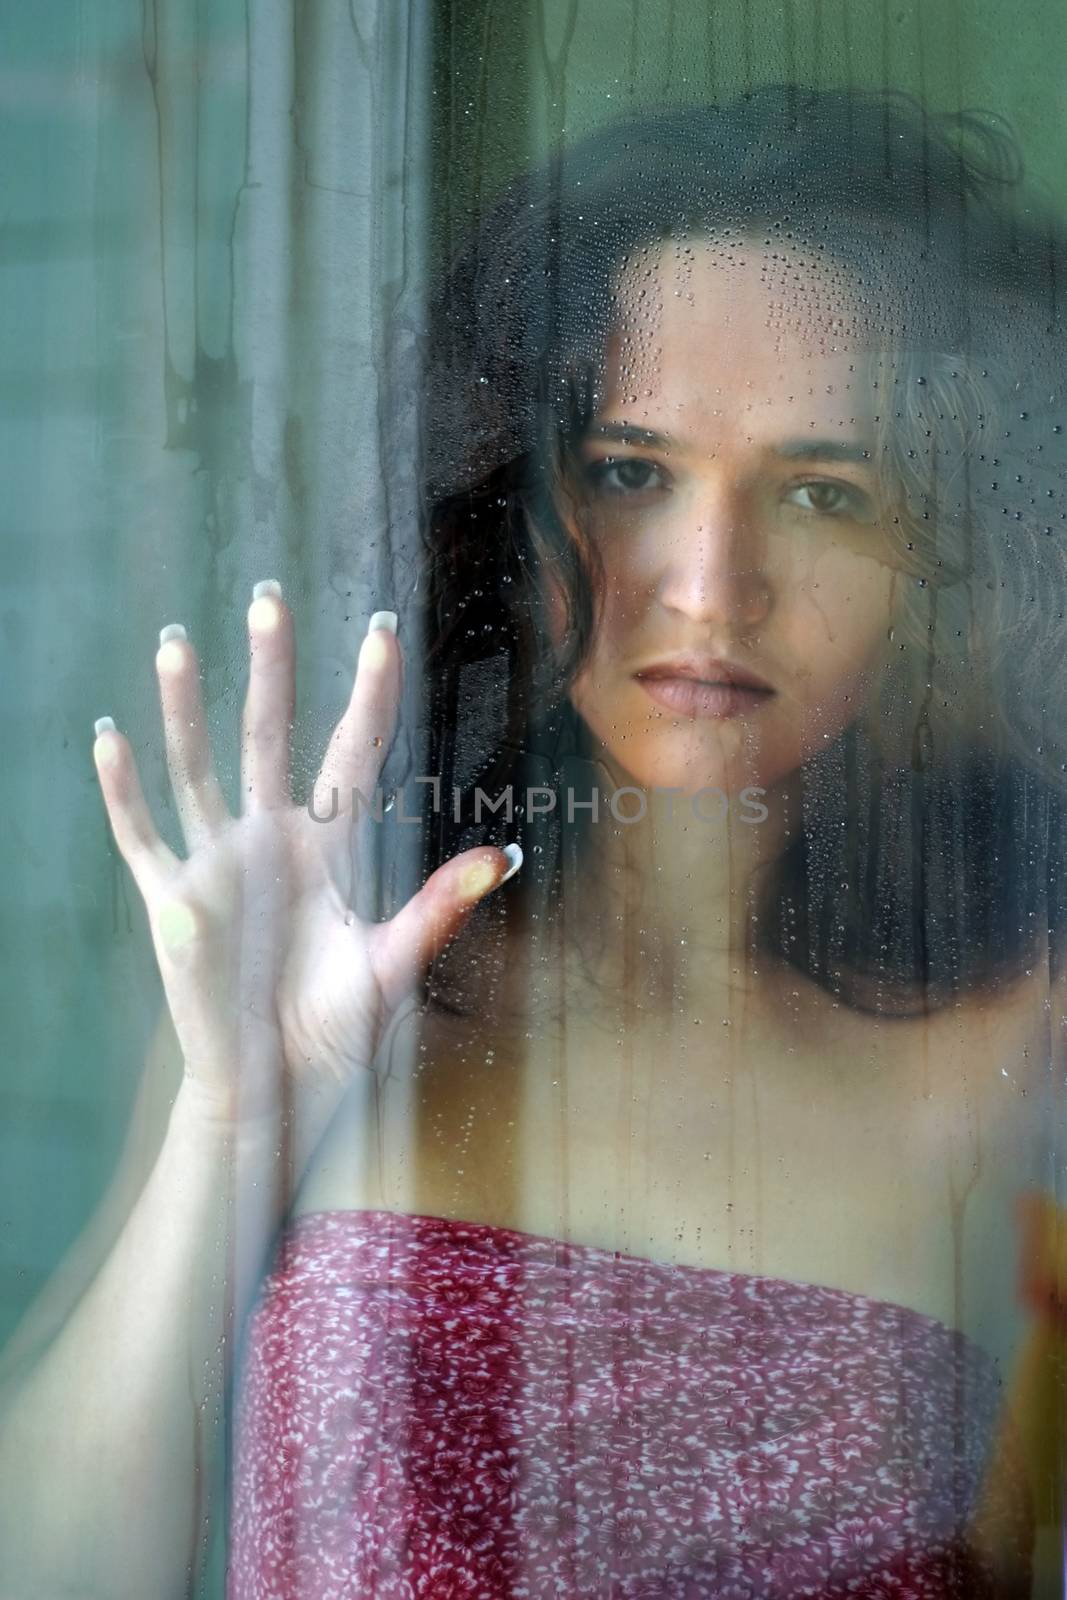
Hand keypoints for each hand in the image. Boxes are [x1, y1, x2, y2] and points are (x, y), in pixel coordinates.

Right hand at [92, 587, 518, 1140]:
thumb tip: (507, 855)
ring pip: (197, 767)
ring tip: (175, 643)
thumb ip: (441, 906)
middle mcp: (273, 838)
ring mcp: (219, 862)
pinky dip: (123, 791)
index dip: (368, 692)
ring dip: (185, 708)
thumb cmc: (338, 1028)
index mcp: (331, 844)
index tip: (382, 630)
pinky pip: (143, 836)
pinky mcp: (175, 901)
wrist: (279, 1086)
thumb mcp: (394, 962)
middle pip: (269, 735)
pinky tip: (109, 738)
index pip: (352, 750)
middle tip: (268, 594)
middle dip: (270, 668)